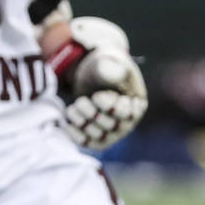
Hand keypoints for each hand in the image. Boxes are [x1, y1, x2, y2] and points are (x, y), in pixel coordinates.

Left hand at [55, 16, 147, 149]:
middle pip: (110, 127)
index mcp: (137, 104)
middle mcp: (127, 122)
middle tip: (82, 99)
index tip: (98, 95)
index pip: (125, 115)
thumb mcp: (107, 61)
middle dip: (90, 112)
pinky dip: (74, 134)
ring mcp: (112, 132)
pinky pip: (86, 143)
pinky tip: (67, 122)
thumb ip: (110, 68)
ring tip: (74, 106)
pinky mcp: (95, 137)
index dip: (107, 106)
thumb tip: (114, 73)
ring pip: (97, 136)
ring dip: (80, 120)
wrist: (90, 75)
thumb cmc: (102, 67)